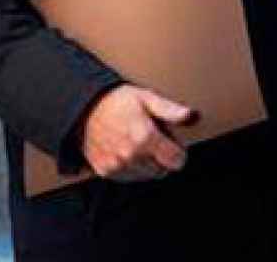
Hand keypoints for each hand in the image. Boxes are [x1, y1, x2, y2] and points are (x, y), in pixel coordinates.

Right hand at [79, 86, 193, 182]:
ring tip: (138, 143)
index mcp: (145, 138)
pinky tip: (127, 151)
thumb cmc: (117, 102)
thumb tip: (191, 116)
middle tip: (153, 140)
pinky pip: (129, 177)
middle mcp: (131, 155)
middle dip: (162, 157)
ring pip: (146, 176)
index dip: (178, 151)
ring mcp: (117, 166)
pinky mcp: (106, 172)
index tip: (173, 143)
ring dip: (147, 164)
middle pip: (162, 170)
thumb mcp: (147, 97)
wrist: (84, 108)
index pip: (176, 161)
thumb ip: (171, 109)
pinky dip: (132, 168)